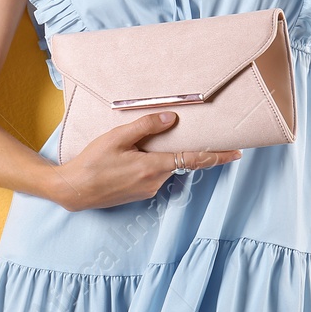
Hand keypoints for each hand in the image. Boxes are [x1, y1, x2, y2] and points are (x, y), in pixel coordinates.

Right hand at [49, 111, 241, 211]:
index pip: (193, 160)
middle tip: (188, 134)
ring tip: (144, 144)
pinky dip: (153, 163)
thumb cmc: (92, 162)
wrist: (73, 190)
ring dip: (164, 155)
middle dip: (187, 150)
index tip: (237, 154)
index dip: (217, 156)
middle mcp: (155, 181)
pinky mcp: (139, 193)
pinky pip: (154, 174)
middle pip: (180, 161)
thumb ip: (146, 127)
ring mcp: (147, 189)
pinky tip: (135, 155)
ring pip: (165, 167)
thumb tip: (172, 118)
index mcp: (152, 167)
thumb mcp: (117, 138)